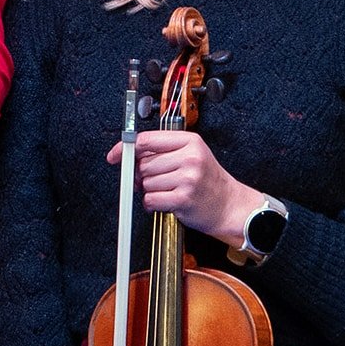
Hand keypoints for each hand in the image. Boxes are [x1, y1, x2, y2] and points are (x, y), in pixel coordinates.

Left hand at [105, 131, 254, 246]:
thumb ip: (163, 150)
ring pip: (146, 183)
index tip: (116, 155)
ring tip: (169, 191)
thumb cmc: (208, 181)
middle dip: (143, 175)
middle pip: (144, 164)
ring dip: (151, 190)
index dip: (126, 148)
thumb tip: (130, 154)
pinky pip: (151, 199)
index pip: (148, 140)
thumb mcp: (191, 155)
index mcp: (190, 141)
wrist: (229, 205)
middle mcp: (190, 157)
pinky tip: (167, 201)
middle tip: (158, 181)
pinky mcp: (183, 198)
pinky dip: (152, 203)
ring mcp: (187, 178)